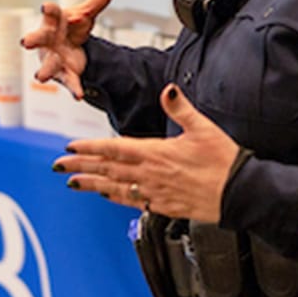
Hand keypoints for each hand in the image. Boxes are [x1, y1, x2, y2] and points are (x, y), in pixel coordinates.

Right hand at [21, 0, 116, 98]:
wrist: (72, 49)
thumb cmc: (72, 28)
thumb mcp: (87, 12)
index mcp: (53, 21)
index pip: (49, 13)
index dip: (49, 9)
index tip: (46, 5)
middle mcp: (48, 40)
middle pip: (37, 38)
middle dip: (31, 39)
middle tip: (25, 41)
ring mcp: (53, 58)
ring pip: (46, 65)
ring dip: (44, 70)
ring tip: (41, 76)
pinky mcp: (64, 74)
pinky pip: (69, 82)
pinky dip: (74, 88)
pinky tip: (79, 95)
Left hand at [52, 83, 240, 221]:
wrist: (239, 194)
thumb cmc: (224, 161)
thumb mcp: (204, 128)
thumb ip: (181, 109)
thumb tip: (167, 90)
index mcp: (158, 154)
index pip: (115, 149)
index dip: (90, 147)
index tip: (70, 146)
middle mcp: (151, 175)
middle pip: (108, 169)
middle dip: (81, 165)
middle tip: (58, 165)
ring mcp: (155, 193)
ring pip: (115, 188)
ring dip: (92, 184)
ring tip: (73, 183)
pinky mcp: (164, 206)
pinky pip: (132, 201)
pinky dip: (115, 197)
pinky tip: (107, 195)